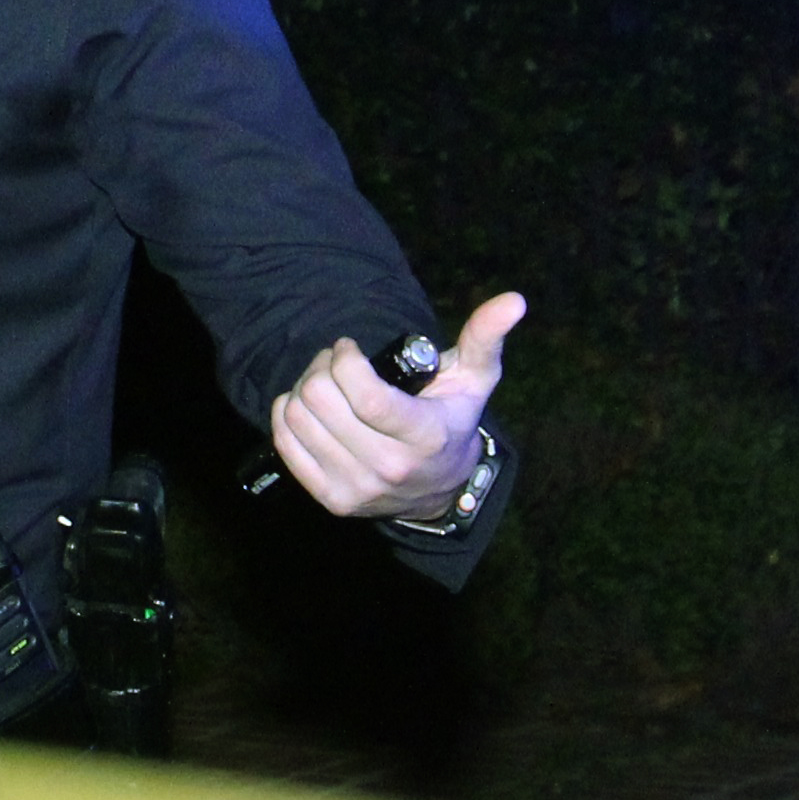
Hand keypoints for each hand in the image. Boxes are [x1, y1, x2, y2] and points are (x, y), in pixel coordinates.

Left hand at [269, 292, 526, 520]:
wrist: (439, 489)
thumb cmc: (452, 420)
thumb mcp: (475, 380)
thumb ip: (486, 338)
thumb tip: (513, 300)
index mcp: (424, 436)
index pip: (366, 397)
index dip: (345, 362)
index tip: (348, 348)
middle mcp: (389, 468)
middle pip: (324, 402)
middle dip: (321, 368)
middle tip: (333, 361)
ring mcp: (357, 488)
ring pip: (299, 419)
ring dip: (303, 388)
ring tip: (323, 381)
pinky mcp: (332, 499)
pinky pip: (285, 444)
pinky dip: (287, 415)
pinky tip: (307, 406)